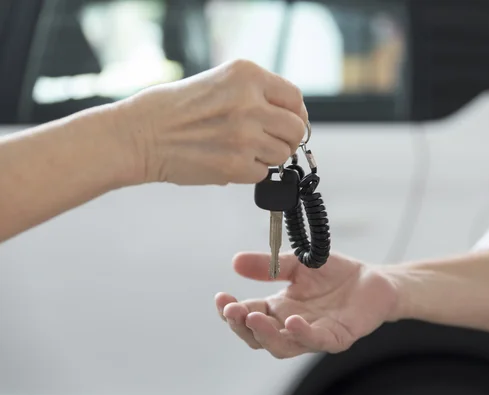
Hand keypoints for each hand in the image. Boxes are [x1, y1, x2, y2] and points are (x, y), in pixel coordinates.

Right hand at [112, 59, 307, 185]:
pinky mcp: (236, 165)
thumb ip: (254, 94)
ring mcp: (245, 135)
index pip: (294, 97)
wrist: (140, 135)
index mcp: (247, 76)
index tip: (290, 122)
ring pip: (282, 154)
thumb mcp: (218, 82)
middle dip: (287, 138)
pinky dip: (251, 172)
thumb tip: (287, 116)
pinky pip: (263, 173)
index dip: (296, 113)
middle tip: (270, 142)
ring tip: (242, 151)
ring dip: (268, 156)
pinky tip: (229, 162)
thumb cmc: (172, 109)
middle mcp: (250, 103)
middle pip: (296, 128)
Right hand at [215, 252, 398, 358]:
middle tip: (231, 310)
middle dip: (241, 326)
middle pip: (259, 337)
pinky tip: (292, 322)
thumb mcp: (297, 263)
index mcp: (279, 309)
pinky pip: (316, 341)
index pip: (248, 316)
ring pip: (282, 346)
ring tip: (253, 318)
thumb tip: (236, 261)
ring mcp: (313, 334)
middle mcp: (292, 325)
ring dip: (265, 335)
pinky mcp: (336, 337)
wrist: (373, 279)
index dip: (232, 311)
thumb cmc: (335, 274)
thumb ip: (269, 265)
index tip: (221, 297)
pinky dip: (302, 334)